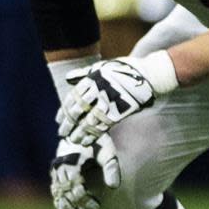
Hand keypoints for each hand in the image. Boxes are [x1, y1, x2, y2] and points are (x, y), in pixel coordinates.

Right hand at [51, 133, 120, 208]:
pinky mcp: (56, 178)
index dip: (86, 201)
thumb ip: (111, 167)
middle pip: (68, 194)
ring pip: (60, 196)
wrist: (82, 133)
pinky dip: (61, 207)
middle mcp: (59, 169)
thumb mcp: (107, 151)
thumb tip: (114, 186)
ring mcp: (56, 174)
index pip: (76, 188)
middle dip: (79, 207)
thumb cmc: (97, 143)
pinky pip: (56, 195)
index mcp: (70, 163)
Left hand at [57, 51, 176, 144]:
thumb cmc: (125, 70)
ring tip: (73, 140)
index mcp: (92, 79)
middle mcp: (98, 90)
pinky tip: (87, 141)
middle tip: (62, 133)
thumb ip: (83, 74)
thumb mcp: (102, 67)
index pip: (73, 97)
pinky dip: (93, 135)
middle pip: (78, 110)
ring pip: (88, 120)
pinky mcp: (120, 111)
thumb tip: (67, 79)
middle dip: (69, 123)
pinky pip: (103, 125)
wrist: (149, 74)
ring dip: (79, 132)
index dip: (64, 110)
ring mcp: (109, 101)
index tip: (58, 119)